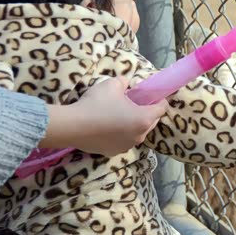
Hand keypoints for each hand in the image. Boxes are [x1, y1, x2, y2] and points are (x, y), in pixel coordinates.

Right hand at [39, 77, 168, 155]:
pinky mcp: (114, 152)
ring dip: (133, 124)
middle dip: (146, 112)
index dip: (159, 100)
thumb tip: (126, 83)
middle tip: (134, 103)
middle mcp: (140, 135)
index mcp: (144, 118)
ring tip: (119, 115)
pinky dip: (121, 134)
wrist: (73, 126)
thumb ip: (124, 82)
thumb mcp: (112, 84)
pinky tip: (108, 127)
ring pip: (137, 132)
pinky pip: (123, 140)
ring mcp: (127, 146)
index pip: (162, 108)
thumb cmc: (97, 104)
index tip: (151, 95)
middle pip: (151, 121)